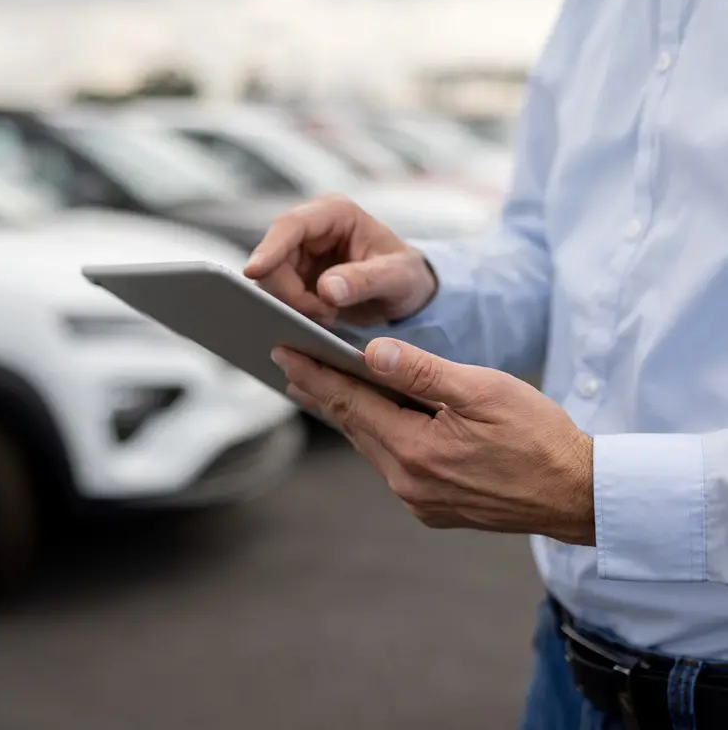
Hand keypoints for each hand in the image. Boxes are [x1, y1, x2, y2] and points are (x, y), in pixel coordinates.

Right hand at [243, 194, 436, 326]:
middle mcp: (311, 228)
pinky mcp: (295, 276)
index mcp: (336, 213)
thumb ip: (365, 281)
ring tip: (329, 317)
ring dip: (293, 305)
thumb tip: (326, 289)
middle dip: (290, 292)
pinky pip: (278, 295)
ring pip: (271, 280)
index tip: (253, 271)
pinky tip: (319, 320)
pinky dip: (294, 312)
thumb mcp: (397, 278)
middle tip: (323, 315)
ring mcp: (300, 253)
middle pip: (274, 258)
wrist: (405, 293)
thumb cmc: (406, 276)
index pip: (291, 225)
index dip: (269, 248)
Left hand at [271, 339, 594, 545]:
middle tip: (289, 363)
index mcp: (416, 450)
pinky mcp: (435, 509)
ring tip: (319, 386)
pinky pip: (392, 464)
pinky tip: (373, 419)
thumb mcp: (482, 391)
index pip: (349, 403)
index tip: (282, 352)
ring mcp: (420, 501)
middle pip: (352, 426)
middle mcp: (408, 482)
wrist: (578, 495)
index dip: (313, 374)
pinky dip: (376, 435)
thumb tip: (370, 353)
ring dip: (346, 414)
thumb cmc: (537, 436)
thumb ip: (421, 372)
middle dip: (320, 392)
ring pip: (370, 446)